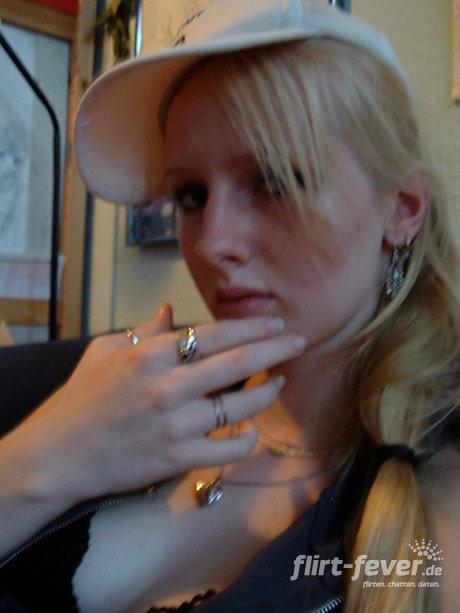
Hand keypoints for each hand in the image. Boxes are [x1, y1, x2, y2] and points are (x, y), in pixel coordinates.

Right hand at [19, 305, 306, 504]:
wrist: (59, 453)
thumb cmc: (81, 398)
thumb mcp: (105, 352)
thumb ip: (143, 331)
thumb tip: (172, 311)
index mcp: (151, 355)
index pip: (214, 334)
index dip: (251, 327)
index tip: (275, 324)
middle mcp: (169, 387)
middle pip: (237, 363)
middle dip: (275, 349)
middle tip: (299, 342)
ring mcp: (176, 425)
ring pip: (240, 407)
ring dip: (267, 392)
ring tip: (278, 382)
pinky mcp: (178, 458)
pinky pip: (228, 449)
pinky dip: (247, 439)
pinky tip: (251, 430)